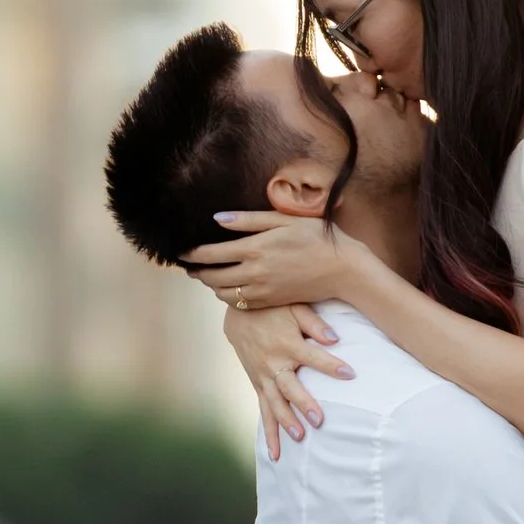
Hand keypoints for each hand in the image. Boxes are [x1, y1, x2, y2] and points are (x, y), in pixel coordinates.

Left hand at [188, 211, 358, 312]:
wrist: (342, 270)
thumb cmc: (315, 237)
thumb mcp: (283, 220)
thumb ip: (248, 220)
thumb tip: (217, 219)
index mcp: (254, 249)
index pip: (211, 254)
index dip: (192, 254)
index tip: (182, 252)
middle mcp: (254, 273)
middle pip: (212, 277)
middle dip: (198, 272)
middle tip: (190, 267)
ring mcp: (262, 291)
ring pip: (224, 294)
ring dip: (211, 286)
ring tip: (207, 277)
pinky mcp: (270, 302)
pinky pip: (240, 304)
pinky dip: (229, 296)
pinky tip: (229, 288)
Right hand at [220, 302, 351, 457]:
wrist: (239, 311)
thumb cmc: (273, 309)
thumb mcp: (294, 307)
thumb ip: (314, 322)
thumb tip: (334, 338)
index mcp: (287, 344)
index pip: (313, 357)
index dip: (331, 365)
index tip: (350, 374)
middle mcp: (273, 363)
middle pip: (290, 387)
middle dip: (304, 404)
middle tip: (319, 420)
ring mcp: (263, 377)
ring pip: (274, 403)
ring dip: (286, 421)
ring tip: (299, 437)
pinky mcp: (257, 384)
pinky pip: (263, 410)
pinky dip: (268, 432)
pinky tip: (275, 452)